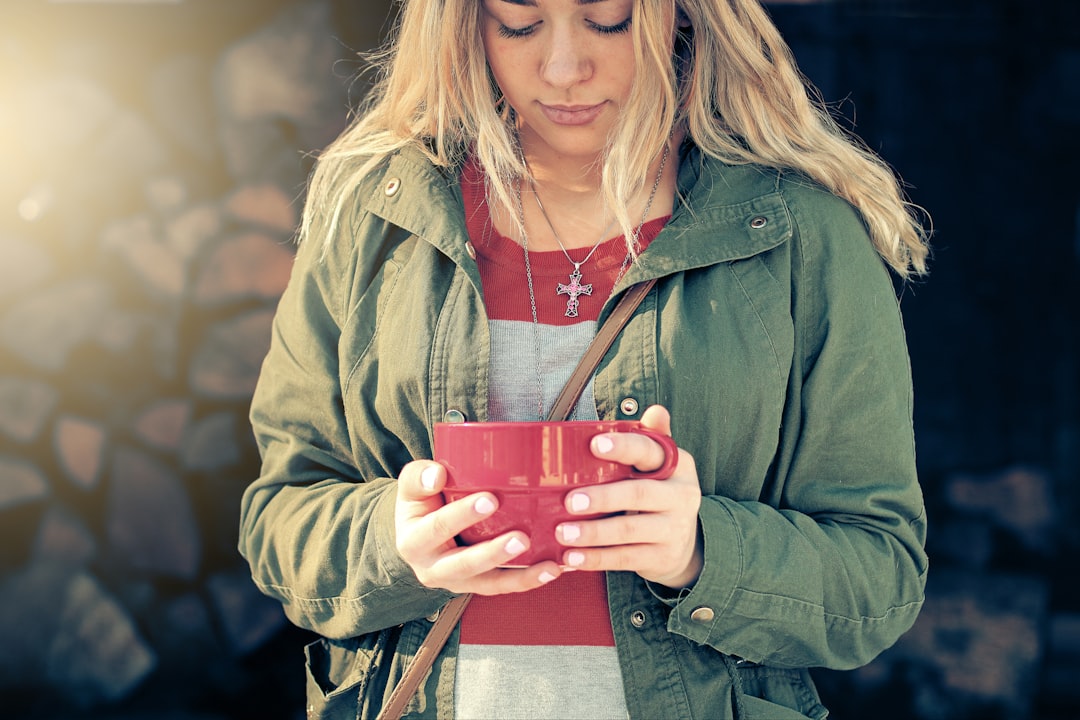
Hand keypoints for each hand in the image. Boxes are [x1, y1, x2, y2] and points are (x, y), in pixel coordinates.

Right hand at [394, 460, 563, 594]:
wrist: (419, 534)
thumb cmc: (422, 503)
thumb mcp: (411, 488)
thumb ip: (418, 477)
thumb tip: (437, 473)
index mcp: (413, 542)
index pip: (437, 527)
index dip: (462, 515)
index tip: (490, 499)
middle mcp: (434, 569)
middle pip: (465, 565)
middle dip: (494, 553)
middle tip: (521, 538)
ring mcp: (458, 581)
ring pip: (490, 583)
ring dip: (520, 576)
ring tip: (548, 564)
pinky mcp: (479, 585)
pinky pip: (505, 586)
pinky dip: (530, 579)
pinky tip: (553, 569)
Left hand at [555, 405, 703, 588]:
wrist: (685, 546)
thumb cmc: (659, 494)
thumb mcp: (660, 467)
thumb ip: (651, 440)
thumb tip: (656, 410)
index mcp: (678, 466)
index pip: (651, 452)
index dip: (624, 447)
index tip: (594, 445)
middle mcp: (682, 496)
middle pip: (639, 494)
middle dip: (603, 498)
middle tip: (570, 501)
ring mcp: (674, 529)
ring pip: (629, 531)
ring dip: (593, 533)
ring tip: (563, 533)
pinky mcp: (662, 557)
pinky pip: (625, 558)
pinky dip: (596, 559)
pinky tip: (571, 558)